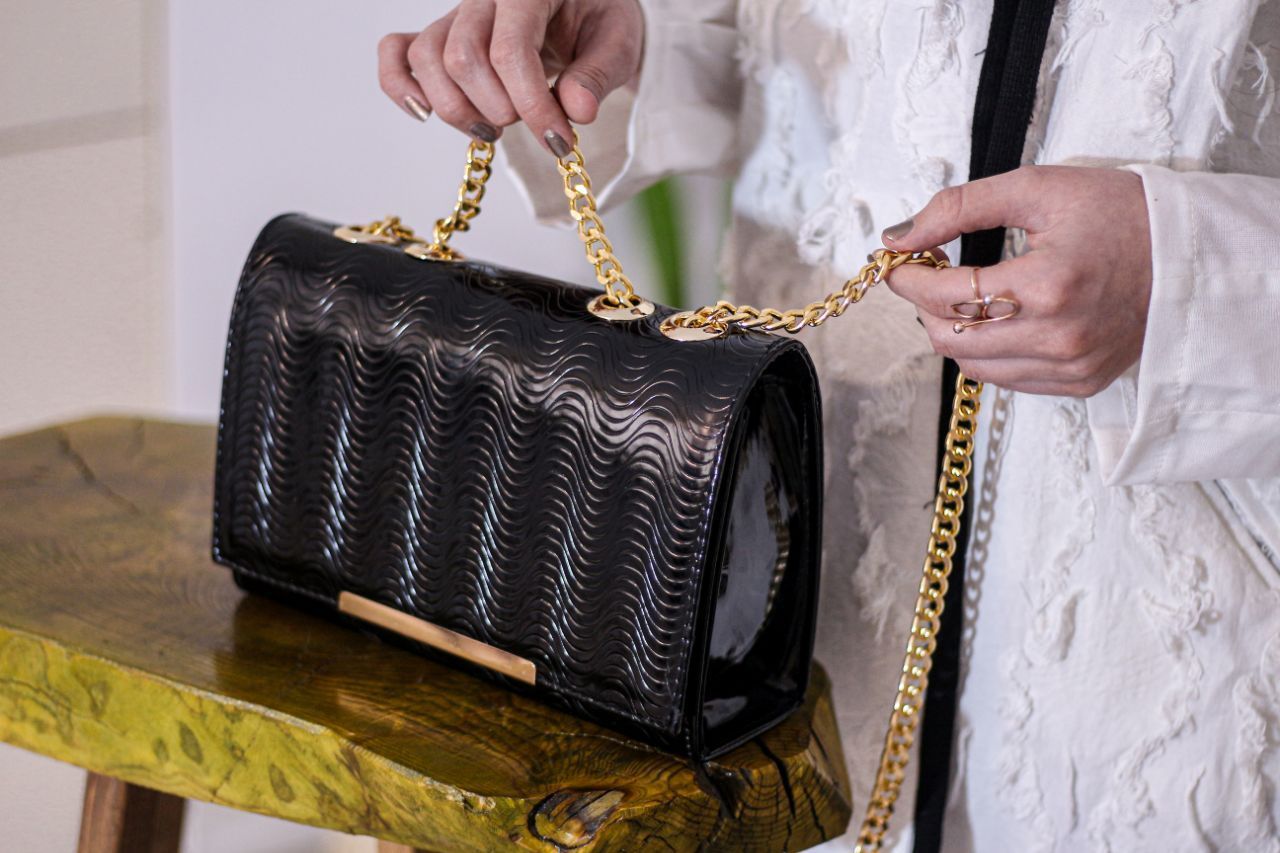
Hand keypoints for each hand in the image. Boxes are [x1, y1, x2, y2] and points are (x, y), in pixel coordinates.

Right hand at [377, 0, 643, 154]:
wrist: (587, 10)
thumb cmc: (600, 22)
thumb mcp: (617, 44)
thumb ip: (597, 74)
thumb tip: (576, 110)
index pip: (510, 50)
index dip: (531, 105)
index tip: (560, 141)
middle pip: (462, 58)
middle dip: (498, 108)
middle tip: (531, 122)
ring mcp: (457, 14)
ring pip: (427, 59)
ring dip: (457, 109)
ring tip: (494, 128)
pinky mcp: (441, 35)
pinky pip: (397, 51)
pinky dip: (400, 85)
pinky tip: (425, 113)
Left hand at [882, 166, 1152, 397]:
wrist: (1189, 252)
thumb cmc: (1120, 213)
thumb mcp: (1037, 188)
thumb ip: (960, 207)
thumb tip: (901, 235)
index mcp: (1047, 285)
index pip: (944, 295)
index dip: (907, 278)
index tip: (897, 260)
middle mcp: (1058, 336)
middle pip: (950, 336)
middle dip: (924, 304)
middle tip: (927, 272)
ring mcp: (1070, 366)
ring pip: (971, 364)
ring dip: (952, 329)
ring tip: (961, 293)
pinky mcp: (1079, 382)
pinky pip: (1006, 379)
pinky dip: (987, 351)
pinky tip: (996, 318)